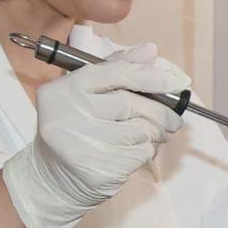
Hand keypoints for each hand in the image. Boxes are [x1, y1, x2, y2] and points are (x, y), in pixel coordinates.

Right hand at [3, 43, 189, 227]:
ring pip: (140, 130)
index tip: (173, 82)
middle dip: (160, 111)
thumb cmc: (75, 127)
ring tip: (154, 135)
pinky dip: (147, 151)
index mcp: (64, 89)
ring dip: (156, 133)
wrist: (54, 177)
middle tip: (174, 118)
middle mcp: (68, 115)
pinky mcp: (99, 169)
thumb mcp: (86, 93)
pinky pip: (140, 153)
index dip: (148, 76)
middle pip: (131, 104)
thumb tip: (150, 50)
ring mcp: (82, 144)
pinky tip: (137, 151)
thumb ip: (117, 68)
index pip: (115, 73)